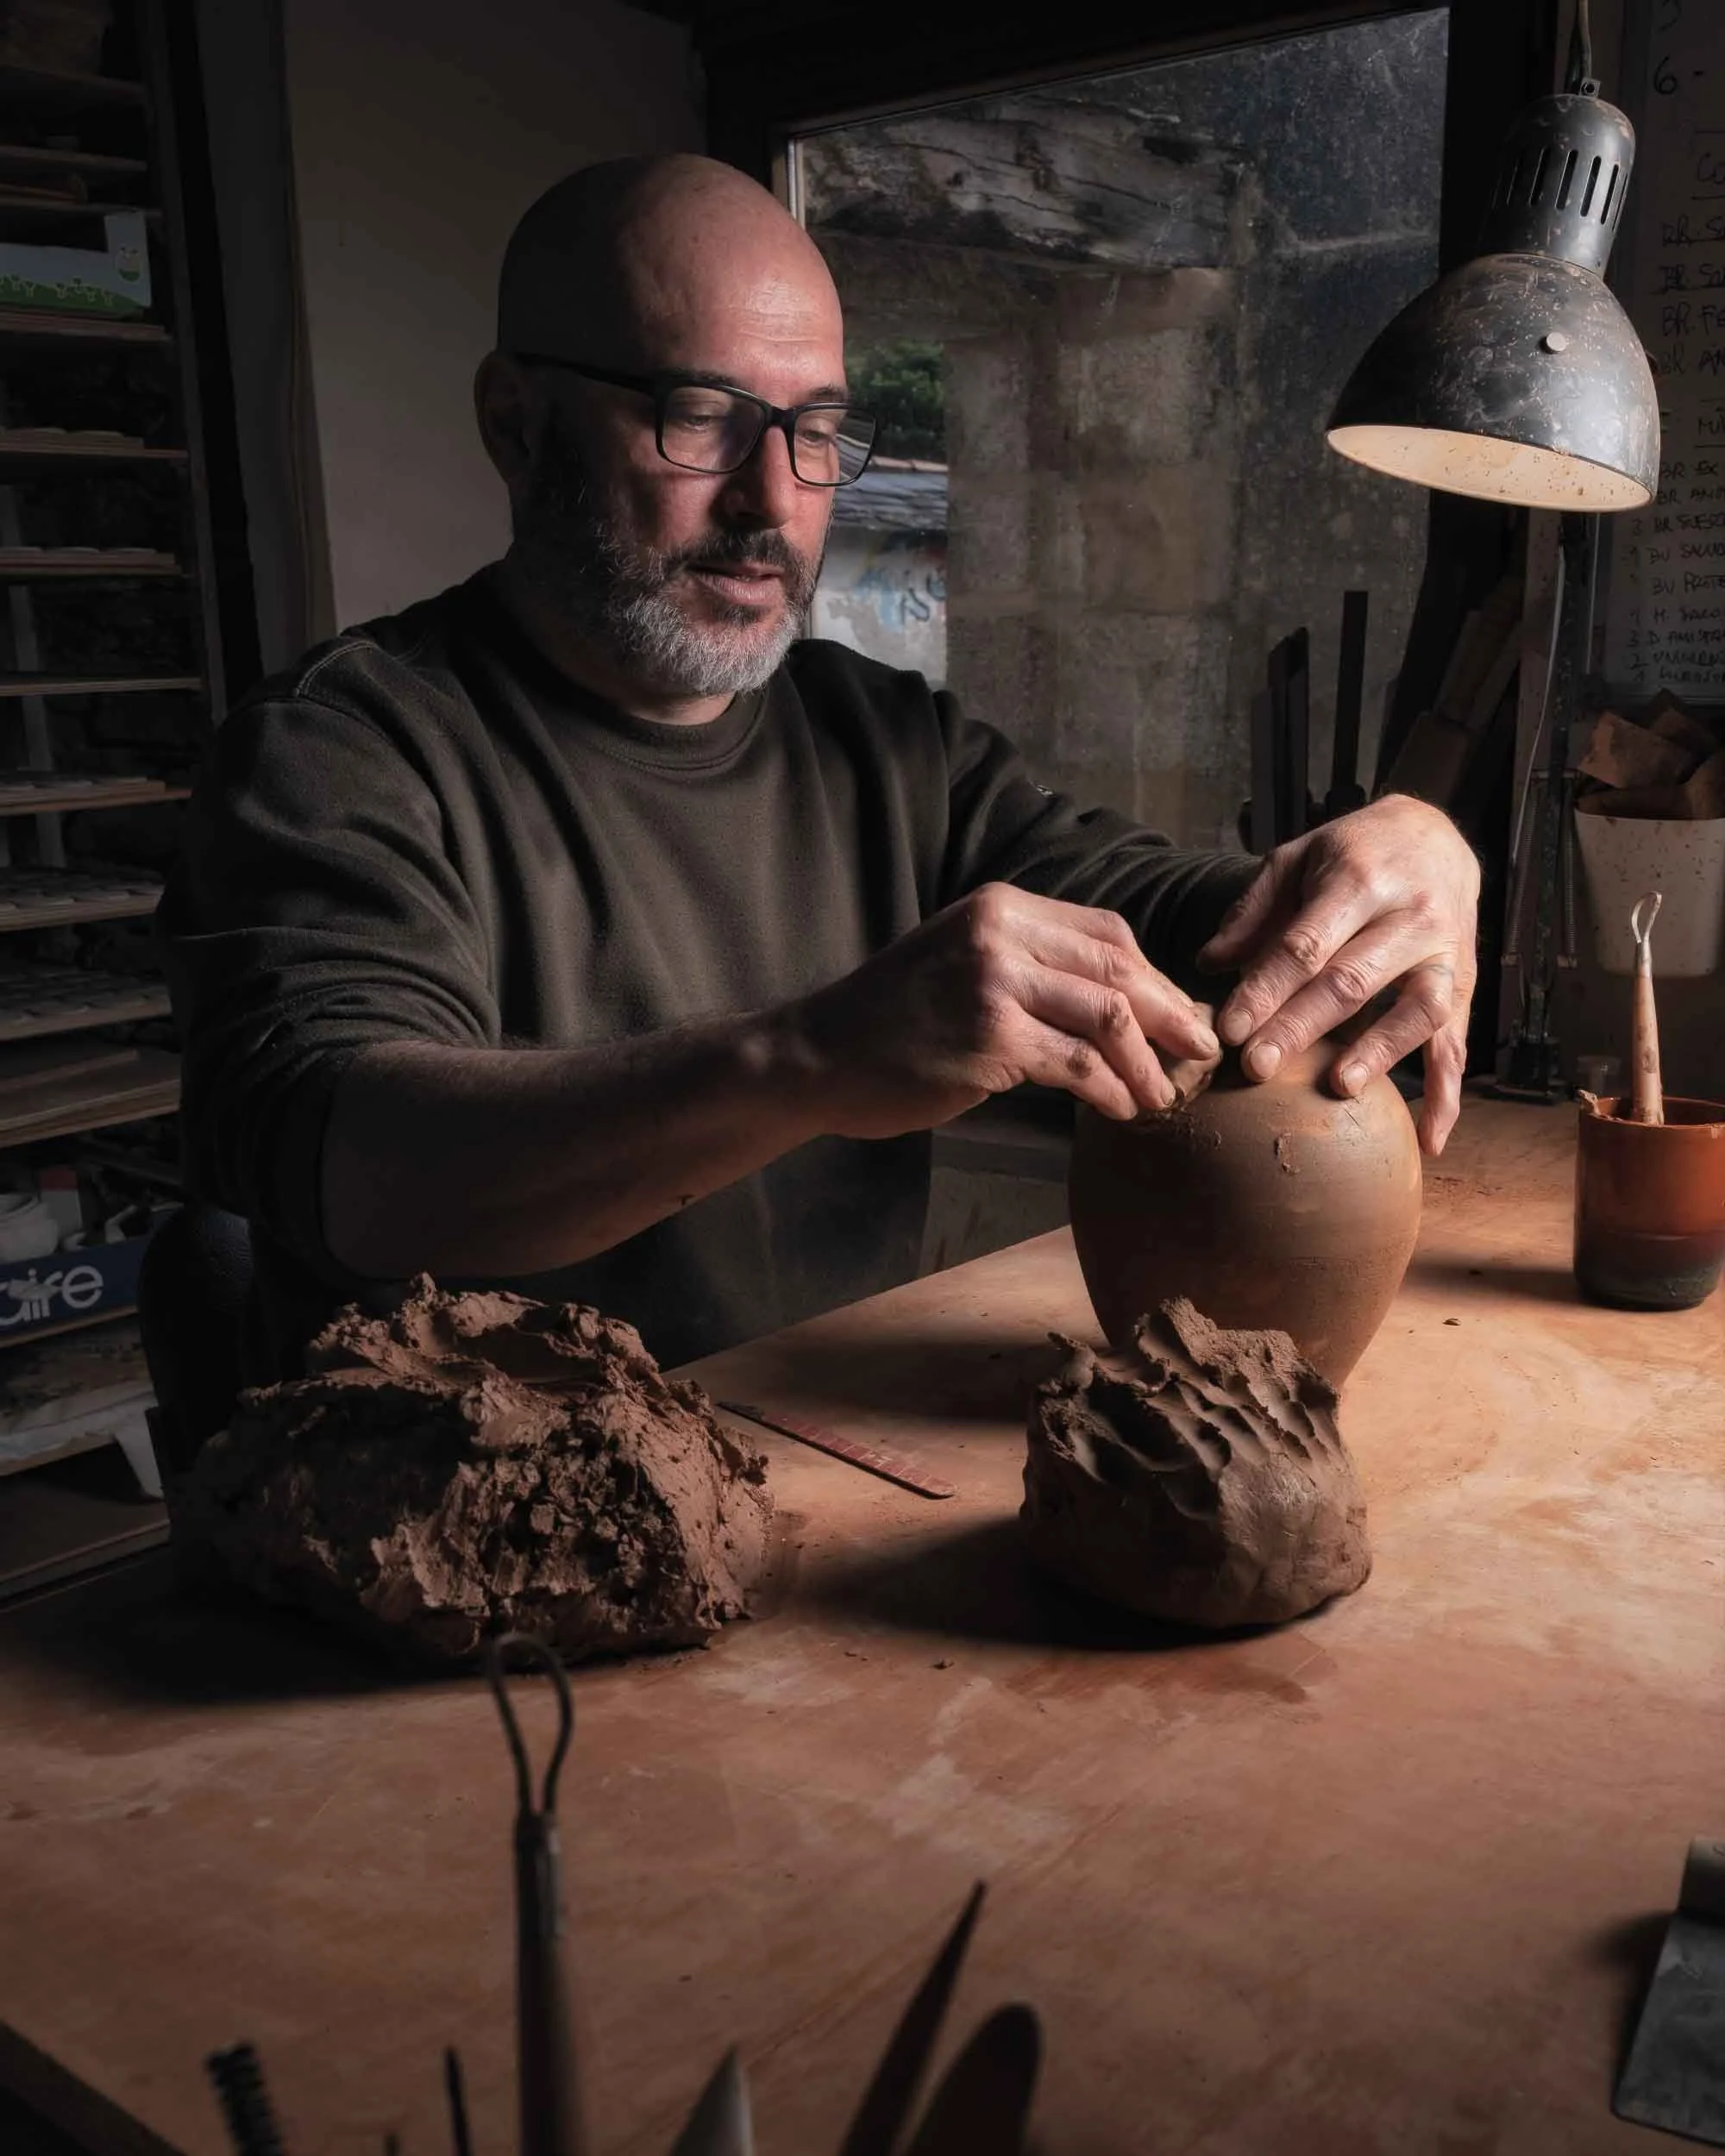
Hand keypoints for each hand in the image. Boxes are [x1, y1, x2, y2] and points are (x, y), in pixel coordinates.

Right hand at [795, 883, 1220, 1139]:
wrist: (819, 1055)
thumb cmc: (894, 1020)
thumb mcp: (962, 962)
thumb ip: (1030, 966)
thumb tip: (1119, 1000)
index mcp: (1000, 907)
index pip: (1106, 933)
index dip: (1154, 978)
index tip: (1181, 1015)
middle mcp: (1000, 934)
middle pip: (1118, 968)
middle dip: (1170, 1015)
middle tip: (1201, 1053)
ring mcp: (993, 983)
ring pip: (1107, 1016)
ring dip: (1147, 1062)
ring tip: (1163, 1093)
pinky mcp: (989, 1038)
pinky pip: (1078, 1064)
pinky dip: (1112, 1090)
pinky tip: (1122, 1108)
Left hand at [1198, 795, 1479, 1155]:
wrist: (1436, 834)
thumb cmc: (1354, 853)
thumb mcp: (1300, 858)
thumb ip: (1255, 910)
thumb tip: (1209, 963)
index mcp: (1360, 880)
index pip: (1307, 945)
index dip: (1266, 989)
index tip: (1229, 1029)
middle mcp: (1412, 915)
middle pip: (1352, 981)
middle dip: (1300, 1027)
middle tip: (1255, 1068)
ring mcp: (1447, 952)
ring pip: (1415, 1010)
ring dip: (1377, 1054)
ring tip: (1337, 1089)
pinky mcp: (1466, 984)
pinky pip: (1457, 1043)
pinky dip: (1446, 1094)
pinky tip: (1428, 1139)